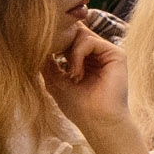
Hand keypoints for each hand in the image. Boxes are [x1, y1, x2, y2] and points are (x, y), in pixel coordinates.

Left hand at [53, 21, 135, 139]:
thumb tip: (37, 42)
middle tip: (56, 60)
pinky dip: (78, 55)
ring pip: (81, 34)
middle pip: (75, 32)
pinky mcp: (116, 54)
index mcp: (85, 59)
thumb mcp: (54, 80)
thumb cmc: (77, 106)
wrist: (97, 121)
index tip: (44, 52)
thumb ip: (47, 61)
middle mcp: (97, 53)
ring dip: (70, 54)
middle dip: (62, 44)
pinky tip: (77, 73)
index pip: (69, 37)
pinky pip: (90, 40)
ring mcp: (107, 53)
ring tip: (72, 76)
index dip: (56, 41)